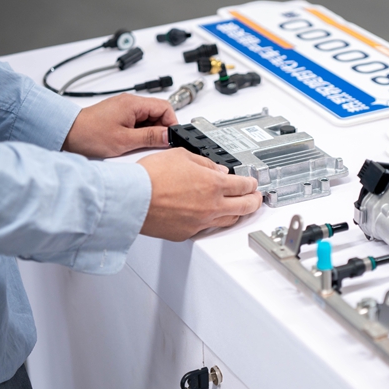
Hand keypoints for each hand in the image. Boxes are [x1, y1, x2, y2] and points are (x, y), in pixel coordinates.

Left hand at [63, 93, 177, 157]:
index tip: (170, 138)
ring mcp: (124, 108)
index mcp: (133, 103)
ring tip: (139, 144)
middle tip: (155, 144)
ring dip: (150, 132)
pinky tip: (132, 141)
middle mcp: (130, 102)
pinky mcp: (119, 115)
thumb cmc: (90, 134)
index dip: (171, 123)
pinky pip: (138, 122)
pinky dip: (140, 132)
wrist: (67, 134)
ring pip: (149, 118)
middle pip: (158, 112)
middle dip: (161, 129)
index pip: (165, 107)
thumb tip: (170, 136)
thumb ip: (151, 137)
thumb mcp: (125, 140)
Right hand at [138, 148, 262, 240]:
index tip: (252, 182)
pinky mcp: (187, 233)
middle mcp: (211, 205)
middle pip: (245, 206)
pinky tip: (210, 216)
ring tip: (239, 208)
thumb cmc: (150, 177)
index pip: (244, 185)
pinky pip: (206, 228)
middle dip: (255, 200)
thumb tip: (217, 169)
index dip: (252, 183)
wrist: (132, 199)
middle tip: (256, 197)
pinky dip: (212, 221)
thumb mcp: (181, 156)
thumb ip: (204, 163)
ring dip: (238, 213)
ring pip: (229, 220)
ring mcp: (200, 221)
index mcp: (213, 184)